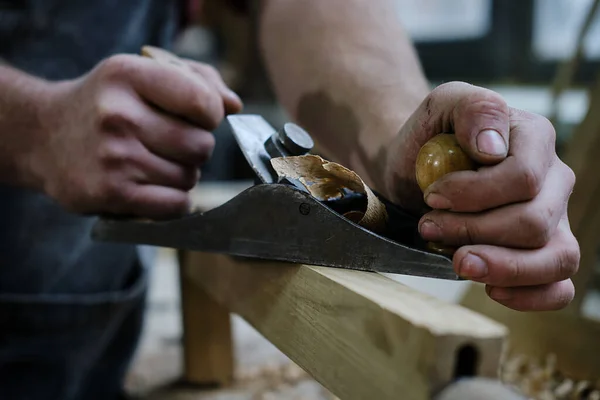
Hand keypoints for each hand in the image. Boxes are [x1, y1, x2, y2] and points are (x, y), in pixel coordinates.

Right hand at [29, 54, 241, 218]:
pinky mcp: (111, 194)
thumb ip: (197, 80)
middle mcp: (118, 115)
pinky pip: (175, 206)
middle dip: (195, 147)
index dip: (210, 114)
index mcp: (128, 75)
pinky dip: (174, 201)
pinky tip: (153, 186)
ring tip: (153, 162)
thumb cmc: (108, 103)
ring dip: (182, 175)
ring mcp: (113, 157)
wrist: (44, 136)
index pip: (204, 103)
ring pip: (190, 178)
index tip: (195, 116)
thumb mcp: (143, 73)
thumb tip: (234, 106)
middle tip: (170, 143)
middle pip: (201, 145)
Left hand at [383, 82, 579, 310]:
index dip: (473, 195)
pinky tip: (490, 288)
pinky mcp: (544, 253)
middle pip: (533, 223)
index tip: (432, 196)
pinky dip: (528, 295)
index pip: (523, 179)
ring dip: (500, 267)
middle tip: (428, 226)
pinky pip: (559, 287)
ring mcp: (556, 219)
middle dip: (472, 231)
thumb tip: (493, 148)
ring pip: (556, 258)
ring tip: (457, 262)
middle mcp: (555, 180)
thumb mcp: (441, 107)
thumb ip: (472, 109)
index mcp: (535, 138)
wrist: (414, 171)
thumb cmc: (428, 140)